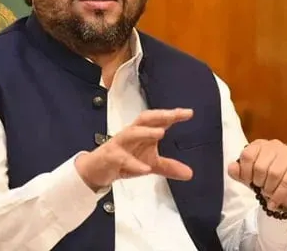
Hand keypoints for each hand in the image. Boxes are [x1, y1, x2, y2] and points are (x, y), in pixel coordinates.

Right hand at [75, 108, 193, 190]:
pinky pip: (122, 158)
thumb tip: (190, 174)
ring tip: (161, 133)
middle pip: (144, 119)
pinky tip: (145, 168)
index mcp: (141, 133)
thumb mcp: (150, 164)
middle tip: (174, 115)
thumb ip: (168, 167)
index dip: (172, 115)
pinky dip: (134, 163)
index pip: (157, 120)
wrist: (96, 170)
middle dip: (159, 115)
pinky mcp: (110, 158)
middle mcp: (130, 134)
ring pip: (132, 133)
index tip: (188, 113)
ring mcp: (119, 144)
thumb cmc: (123, 160)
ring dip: (145, 132)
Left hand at [227, 139, 286, 209]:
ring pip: (274, 174)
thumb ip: (238, 172)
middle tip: (260, 188)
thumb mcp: (249, 175)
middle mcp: (274, 146)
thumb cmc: (266, 177)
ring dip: (269, 189)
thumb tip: (232, 168)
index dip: (245, 172)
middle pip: (261, 166)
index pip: (248, 155)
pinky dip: (278, 196)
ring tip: (267, 194)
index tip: (247, 181)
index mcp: (259, 145)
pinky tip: (273, 203)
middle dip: (258, 182)